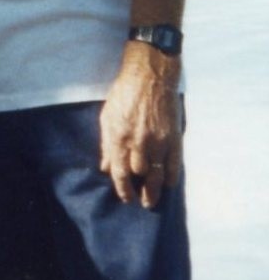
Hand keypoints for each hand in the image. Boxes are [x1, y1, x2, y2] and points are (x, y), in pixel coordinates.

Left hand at [99, 42, 182, 208]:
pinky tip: (169, 184)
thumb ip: (106, 144)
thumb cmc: (123, 96)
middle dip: (140, 191)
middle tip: (141, 202)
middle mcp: (138, 142)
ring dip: (155, 190)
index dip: (122, 188)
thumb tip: (105, 167)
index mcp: (118, 137)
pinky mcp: (174, 137)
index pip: (119, 172)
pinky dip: (172, 176)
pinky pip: (174, 164)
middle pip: (139, 176)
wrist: (149, 78)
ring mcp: (158, 141)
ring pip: (158, 174)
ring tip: (152, 200)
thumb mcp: (107, 118)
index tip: (125, 198)